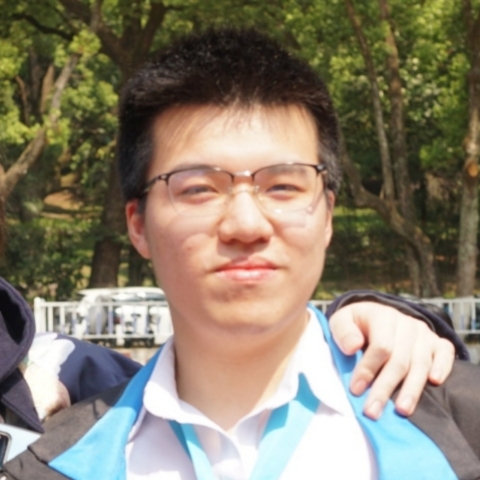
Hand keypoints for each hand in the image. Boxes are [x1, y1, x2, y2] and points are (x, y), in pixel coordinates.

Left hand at [329, 301, 454, 419]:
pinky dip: (443, 367)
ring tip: (402, 410)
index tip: (355, 390)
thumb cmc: (356, 324)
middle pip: (400, 360)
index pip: (381, 346)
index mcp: (382, 316)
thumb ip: (343, 332)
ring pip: (421, 363)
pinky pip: (445, 354)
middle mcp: (406, 324)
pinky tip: (435, 382)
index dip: (368, 369)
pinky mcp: (436, 342)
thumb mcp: (341, 321)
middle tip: (373, 411)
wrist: (375, 315)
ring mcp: (423, 333)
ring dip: (412, 389)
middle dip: (385, 388)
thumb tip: (352, 347)